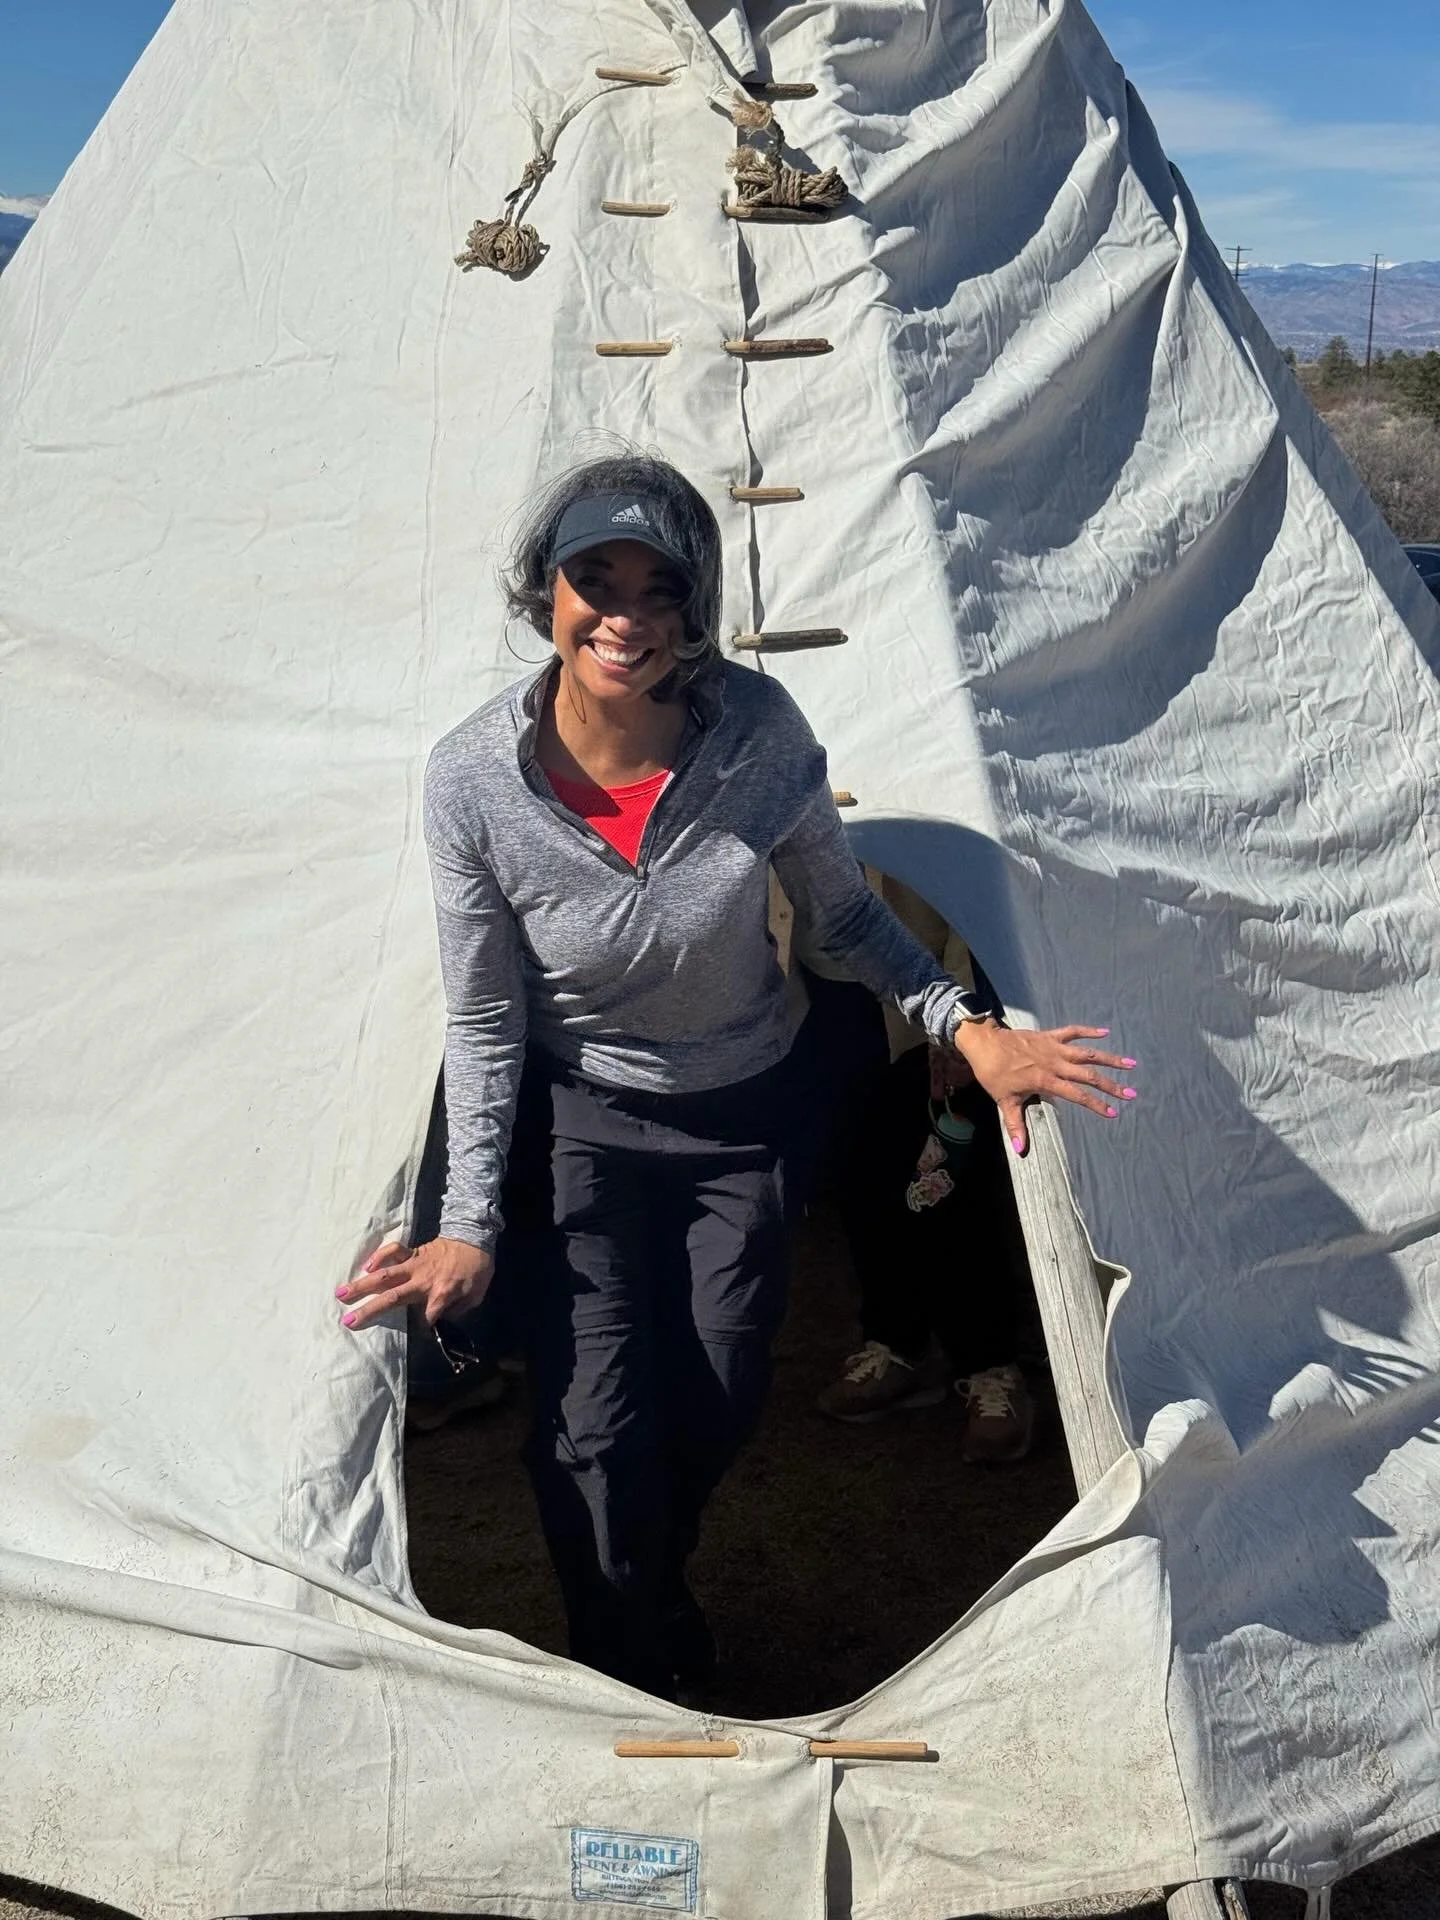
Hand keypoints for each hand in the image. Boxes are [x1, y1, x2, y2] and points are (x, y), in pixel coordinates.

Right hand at [336, 1236, 493, 1331]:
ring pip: (385, 1274)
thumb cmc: (476, 1270)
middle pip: (392, 1298)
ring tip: (340, 1293)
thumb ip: (457, 1310)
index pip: (424, 1319)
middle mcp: (422, 1281)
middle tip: (347, 1320)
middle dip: (369, 1310)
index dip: (420, 1329)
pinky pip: (393, 1250)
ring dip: (362, 1284)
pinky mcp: (413, 1251)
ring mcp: (415, 1264)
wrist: (476, 1237)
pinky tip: (366, 1266)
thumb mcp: (476, 1296)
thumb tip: (440, 1320)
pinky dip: (379, 1256)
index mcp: (441, 1295)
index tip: (418, 1334)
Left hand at [953, 1021, 1136, 1155]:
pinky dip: (1089, 1031)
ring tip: (1130, 1063)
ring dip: (1110, 1058)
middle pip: (1089, 1075)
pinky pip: (1073, 1031)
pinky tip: (1105, 1031)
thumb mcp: (1004, 1101)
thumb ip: (1016, 1125)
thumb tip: (1020, 1150)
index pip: (1078, 1095)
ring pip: (1088, 1053)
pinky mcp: (1050, 1036)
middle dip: (1111, 1085)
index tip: (1112, 1112)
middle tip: (1130, 1093)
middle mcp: (1056, 1064)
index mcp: (1047, 1081)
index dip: (1096, 1104)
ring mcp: (1054, 1048)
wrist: (985, 1044)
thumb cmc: (994, 1074)